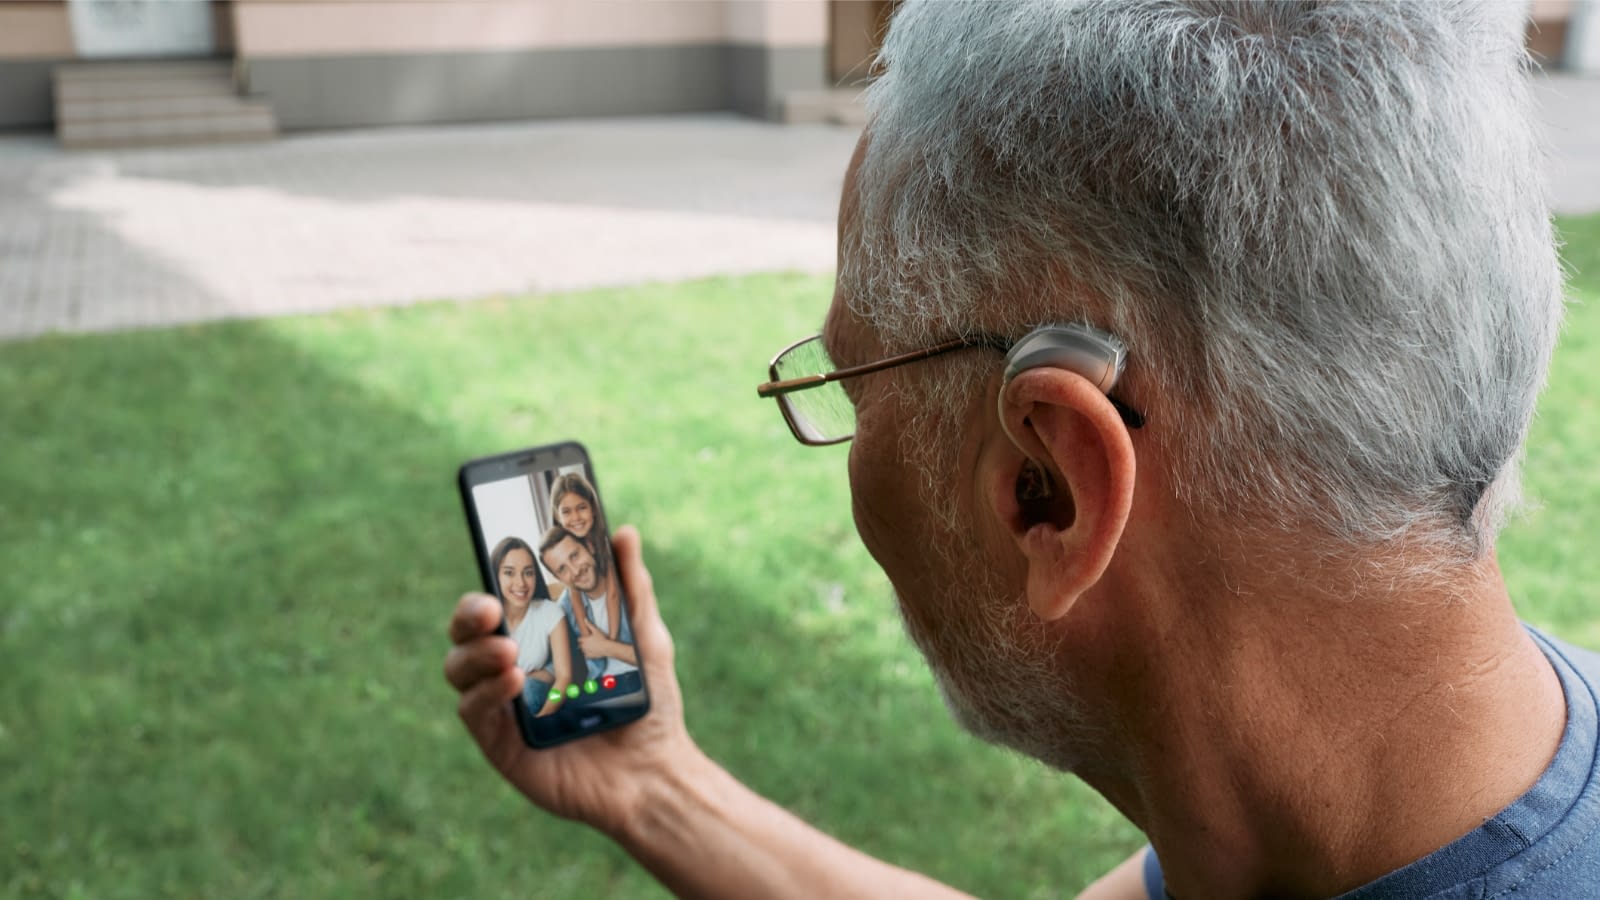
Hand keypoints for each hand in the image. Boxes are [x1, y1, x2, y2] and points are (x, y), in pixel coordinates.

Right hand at [444, 525, 693, 833]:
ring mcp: (502, 705)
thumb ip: (630, 588)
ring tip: (509, 648)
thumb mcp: (645, 638)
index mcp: (539, 636)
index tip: (497, 555)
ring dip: (476, 653)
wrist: (655, 771)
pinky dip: (487, 692)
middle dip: (468, 613)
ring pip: (460, 668)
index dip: (490, 578)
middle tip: (490, 607)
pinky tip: (513, 680)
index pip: (500, 599)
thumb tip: (625, 532)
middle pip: (467, 631)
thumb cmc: (648, 702)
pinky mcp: (500, 744)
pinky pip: (474, 712)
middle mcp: (513, 666)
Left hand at [578, 619, 615, 659]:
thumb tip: (585, 619)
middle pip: (580, 645)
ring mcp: (586, 652)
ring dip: (585, 648)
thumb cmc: (602, 638)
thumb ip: (589, 625)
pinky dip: (587, 653)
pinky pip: (585, 655)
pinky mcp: (589, 656)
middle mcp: (583, 646)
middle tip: (589, 642)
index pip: (579, 639)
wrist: (607, 648)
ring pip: (582, 650)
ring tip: (591, 647)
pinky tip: (592, 651)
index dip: (582, 638)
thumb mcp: (596, 630)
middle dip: (583, 644)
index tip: (587, 638)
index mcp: (584, 640)